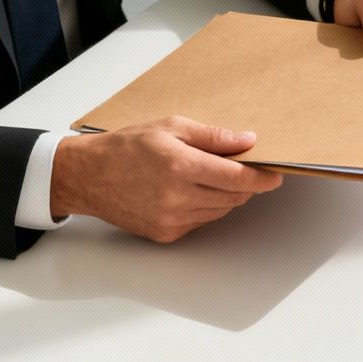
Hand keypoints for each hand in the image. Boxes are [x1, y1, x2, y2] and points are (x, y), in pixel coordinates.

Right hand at [51, 117, 284, 242]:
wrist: (87, 176)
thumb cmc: (126, 147)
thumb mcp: (170, 128)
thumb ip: (213, 137)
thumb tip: (247, 141)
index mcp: (181, 167)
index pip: (237, 178)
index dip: (262, 178)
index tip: (275, 175)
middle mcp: (177, 198)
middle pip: (233, 196)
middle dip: (244, 184)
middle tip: (242, 169)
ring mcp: (171, 220)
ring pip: (220, 211)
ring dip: (226, 196)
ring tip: (209, 176)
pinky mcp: (165, 234)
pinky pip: (201, 221)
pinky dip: (206, 207)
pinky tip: (190, 191)